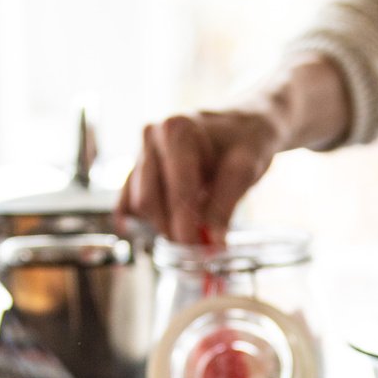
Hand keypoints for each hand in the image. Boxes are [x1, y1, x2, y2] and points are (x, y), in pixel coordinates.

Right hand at [115, 107, 285, 243]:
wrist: (242, 125)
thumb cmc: (245, 140)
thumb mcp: (246, 168)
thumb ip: (225, 205)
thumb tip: (211, 243)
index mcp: (177, 131)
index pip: (175, 189)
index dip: (185, 225)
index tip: (198, 252)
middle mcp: (152, 137)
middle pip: (148, 200)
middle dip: (172, 229)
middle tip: (199, 250)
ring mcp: (141, 153)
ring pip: (139, 204)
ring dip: (163, 226)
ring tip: (195, 235)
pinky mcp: (138, 170)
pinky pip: (131, 202)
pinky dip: (147, 221)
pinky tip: (165, 230)